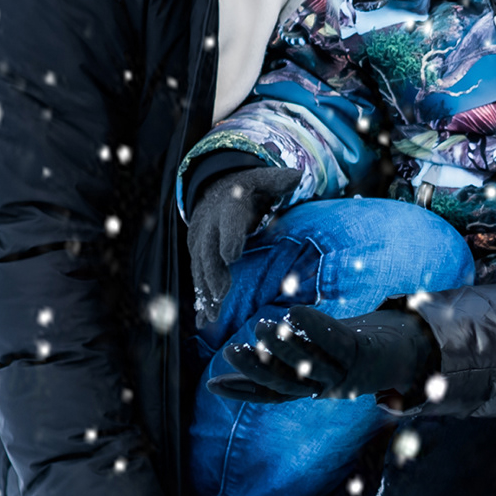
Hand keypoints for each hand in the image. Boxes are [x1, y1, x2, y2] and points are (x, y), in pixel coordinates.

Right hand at [182, 160, 299, 321]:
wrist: (215, 191)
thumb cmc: (247, 188)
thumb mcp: (262, 179)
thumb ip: (278, 180)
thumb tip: (298, 175)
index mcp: (227, 209)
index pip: (227, 223)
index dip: (228, 238)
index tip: (232, 256)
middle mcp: (209, 228)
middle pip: (208, 252)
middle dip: (213, 274)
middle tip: (222, 295)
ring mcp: (200, 244)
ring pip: (200, 270)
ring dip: (205, 293)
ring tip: (213, 315)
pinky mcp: (197, 257)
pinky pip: (197, 279)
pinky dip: (201, 300)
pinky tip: (205, 320)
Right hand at [220, 303, 438, 406]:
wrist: (398, 352)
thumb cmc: (343, 351)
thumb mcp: (307, 357)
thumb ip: (277, 360)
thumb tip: (239, 359)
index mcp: (307, 388)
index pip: (268, 394)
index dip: (242, 391)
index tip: (212, 383)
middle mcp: (323, 387)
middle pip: (284, 383)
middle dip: (256, 369)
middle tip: (231, 350)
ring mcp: (343, 373)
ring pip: (308, 364)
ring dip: (284, 347)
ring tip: (262, 326)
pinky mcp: (361, 353)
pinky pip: (335, 341)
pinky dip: (315, 327)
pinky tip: (295, 311)